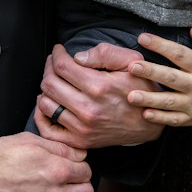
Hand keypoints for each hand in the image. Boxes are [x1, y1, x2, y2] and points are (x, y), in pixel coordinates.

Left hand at [35, 43, 161, 149]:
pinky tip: (49, 103)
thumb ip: (104, 53)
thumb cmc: (140, 89)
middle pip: (50, 84)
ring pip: (45, 104)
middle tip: (54, 63)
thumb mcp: (131, 62)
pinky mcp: (79, 141)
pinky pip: (48, 130)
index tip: (58, 50)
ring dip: (46, 89)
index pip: (62, 66)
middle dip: (49, 68)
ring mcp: (82, 128)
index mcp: (99, 87)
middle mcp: (88, 109)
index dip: (56, 54)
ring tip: (54, 81)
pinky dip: (42, 115)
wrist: (149, 123)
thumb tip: (77, 57)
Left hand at [125, 27, 191, 128]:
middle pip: (171, 78)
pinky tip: (144, 114)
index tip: (143, 38)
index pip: (180, 54)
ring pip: (169, 102)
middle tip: (132, 67)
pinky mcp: (191, 118)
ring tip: (130, 95)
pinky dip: (159, 118)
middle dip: (150, 72)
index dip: (161, 45)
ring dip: (149, 99)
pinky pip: (173, 119)